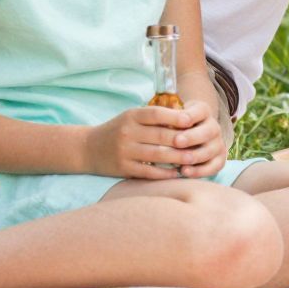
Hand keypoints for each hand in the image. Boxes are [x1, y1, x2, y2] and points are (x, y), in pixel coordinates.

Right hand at [86, 103, 206, 179]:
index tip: (192, 121)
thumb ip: (154, 117)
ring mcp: (125, 151)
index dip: (176, 117)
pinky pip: (149, 172)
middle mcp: (127, 132)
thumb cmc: (118, 130)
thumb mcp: (131, 117)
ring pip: (158, 155)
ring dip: (178, 158)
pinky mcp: (124, 168)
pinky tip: (177, 173)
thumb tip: (185, 119)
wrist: (88, 148)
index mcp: (131, 116)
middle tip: (200, 143)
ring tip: (193, 159)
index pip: (156, 114)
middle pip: (161, 136)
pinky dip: (165, 173)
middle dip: (183, 140)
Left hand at [169, 99, 230, 177]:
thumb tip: (160, 125)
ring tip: (180, 162)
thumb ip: (167, 121)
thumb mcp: (171, 118)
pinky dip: (200, 171)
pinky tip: (184, 172)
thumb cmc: (174, 126)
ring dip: (195, 156)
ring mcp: (218, 143)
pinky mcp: (219, 159)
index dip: (191, 116)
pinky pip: (214, 166)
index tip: (180, 121)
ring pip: (211, 150)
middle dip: (192, 137)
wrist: (188, 136)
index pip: (200, 111)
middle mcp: (214, 126)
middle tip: (177, 141)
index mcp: (203, 111)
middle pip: (207, 131)